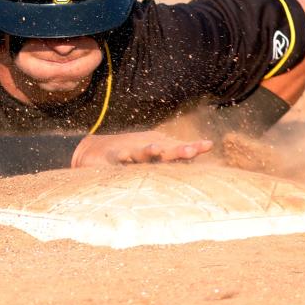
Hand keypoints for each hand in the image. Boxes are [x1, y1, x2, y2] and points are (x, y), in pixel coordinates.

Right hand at [71, 131, 211, 167]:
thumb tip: (208, 147)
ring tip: (156, 150)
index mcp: (159, 149)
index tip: (207, 145)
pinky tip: (126, 158)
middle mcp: (146, 148)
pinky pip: (118, 159)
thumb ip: (179, 155)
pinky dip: (122, 158)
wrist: (96, 150)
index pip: (180, 148)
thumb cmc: (131, 154)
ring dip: (149, 151)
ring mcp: (129, 152)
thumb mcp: (155, 157)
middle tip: (191, 150)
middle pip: (165, 149)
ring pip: (141, 152)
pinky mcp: (112, 158)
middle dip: (177, 150)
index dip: (193, 147)